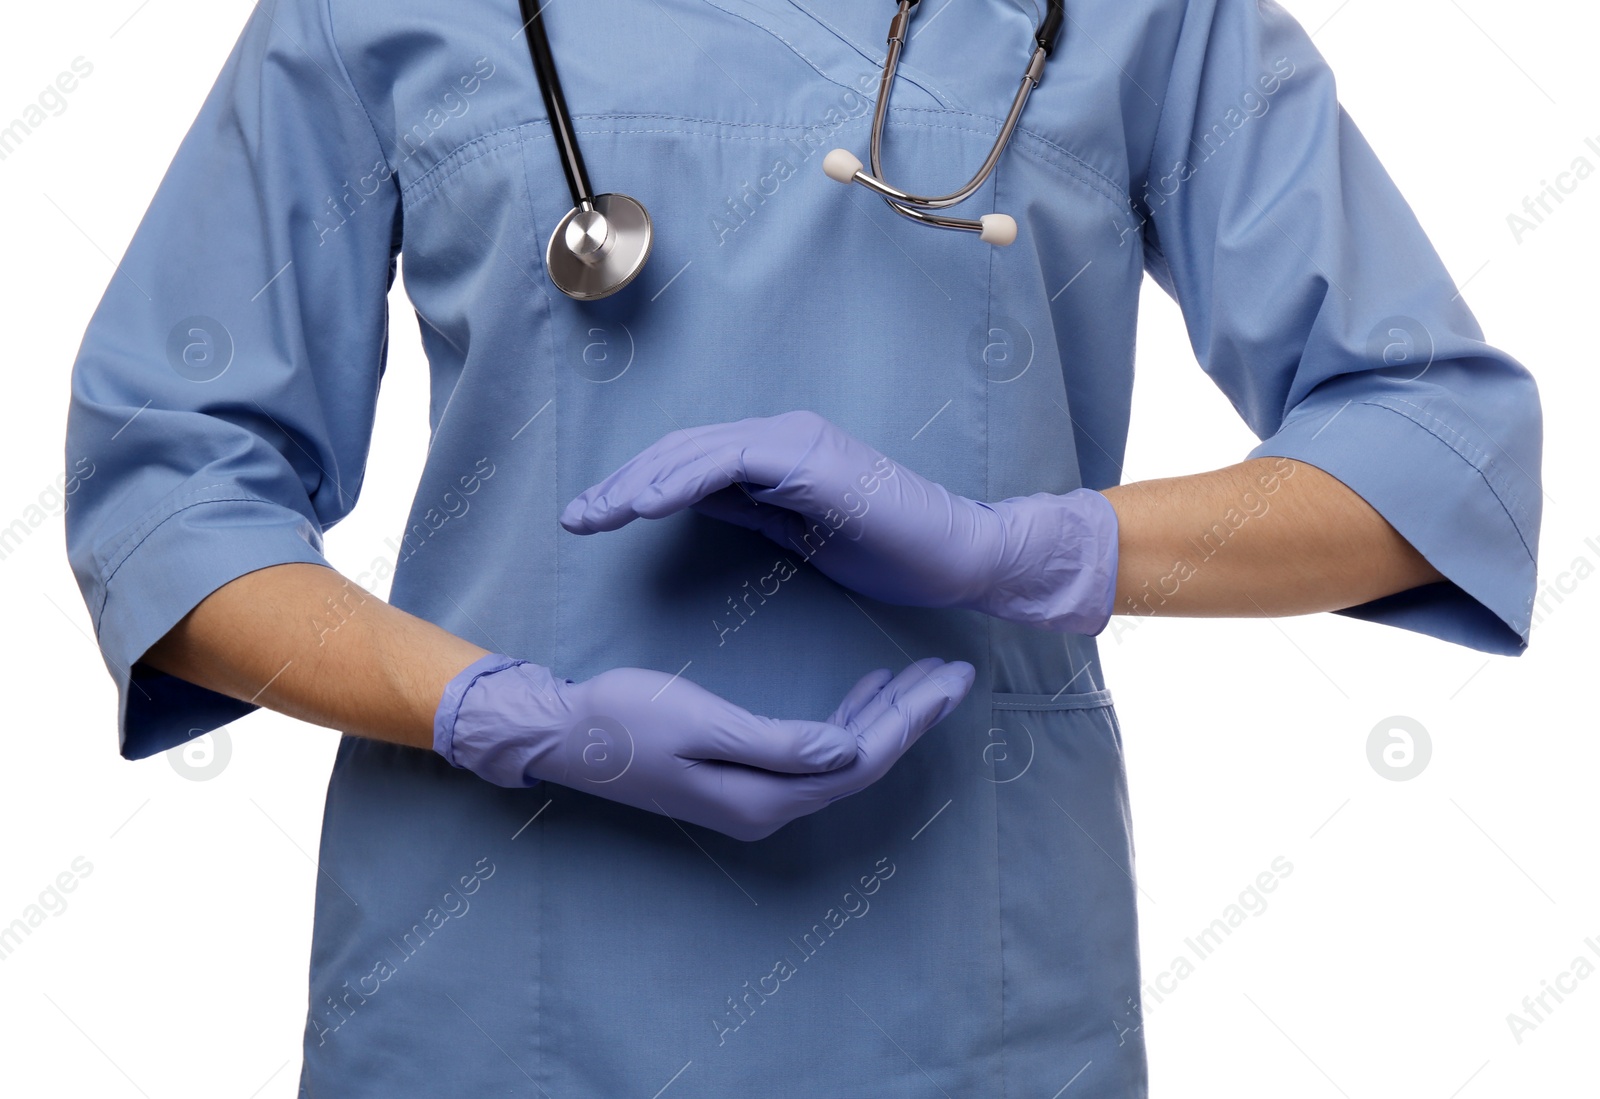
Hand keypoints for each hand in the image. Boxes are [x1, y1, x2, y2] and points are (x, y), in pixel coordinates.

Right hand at [434, 653, 975, 840]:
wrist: (567, 733)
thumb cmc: (628, 717)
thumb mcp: (703, 723)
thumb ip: (779, 743)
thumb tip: (851, 753)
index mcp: (766, 797)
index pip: (862, 760)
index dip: (912, 720)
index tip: (952, 678)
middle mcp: (770, 807)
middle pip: (864, 762)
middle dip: (913, 717)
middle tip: (958, 671)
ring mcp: (756, 796)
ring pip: (845, 757)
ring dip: (886, 716)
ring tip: (925, 675)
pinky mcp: (743, 777)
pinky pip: (817, 753)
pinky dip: (849, 719)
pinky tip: (867, 691)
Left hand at [560, 410, 1118, 633]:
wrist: (956, 555)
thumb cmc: (886, 551)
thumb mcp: (794, 534)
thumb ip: (744, 509)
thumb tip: (684, 500)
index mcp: (776, 455)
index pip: (688, 464)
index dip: (635, 488)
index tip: (592, 520)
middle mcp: (780, 436)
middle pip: (679, 452)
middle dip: (621, 485)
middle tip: (575, 519)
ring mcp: (794, 441)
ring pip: (695, 452)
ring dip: (638, 483)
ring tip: (595, 514)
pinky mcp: (808, 457)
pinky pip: (730, 462)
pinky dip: (681, 481)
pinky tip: (643, 505)